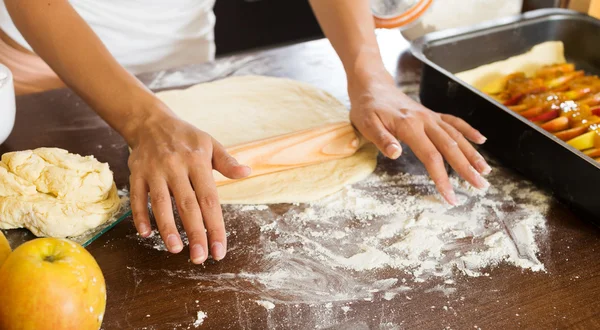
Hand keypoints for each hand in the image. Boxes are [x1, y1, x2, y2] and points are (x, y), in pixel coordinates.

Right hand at [127, 110, 249, 263]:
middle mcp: (176, 167)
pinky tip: (146, 234)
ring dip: (167, 227)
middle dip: (195, 233)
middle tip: (200, 258)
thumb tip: (247, 172)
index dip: (215, 226)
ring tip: (175, 249)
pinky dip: (140, 215)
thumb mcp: (210, 144)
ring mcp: (155, 170)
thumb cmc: (186, 138)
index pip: (210, 199)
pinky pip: (137, 197)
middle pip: (187, 205)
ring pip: (160, 203)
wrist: (151, 121)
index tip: (219, 250)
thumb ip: (227, 162)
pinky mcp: (137, 173)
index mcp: (198, 162)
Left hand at [348, 72, 490, 204]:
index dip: (442, 178)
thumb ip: (381, 139)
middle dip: (466, 168)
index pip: (431, 157)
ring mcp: (430, 116)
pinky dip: (468, 130)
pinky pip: (453, 122)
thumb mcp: (366, 125)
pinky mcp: (430, 114)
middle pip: (450, 147)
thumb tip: (395, 153)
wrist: (371, 85)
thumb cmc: (367, 108)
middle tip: (481, 186)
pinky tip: (481, 140)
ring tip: (485, 170)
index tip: (451, 196)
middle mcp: (424, 120)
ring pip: (456, 136)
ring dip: (472, 153)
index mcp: (409, 126)